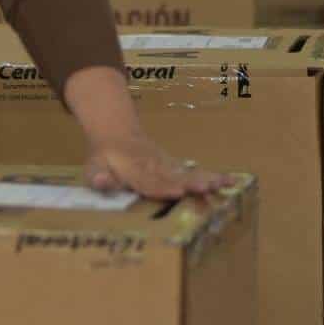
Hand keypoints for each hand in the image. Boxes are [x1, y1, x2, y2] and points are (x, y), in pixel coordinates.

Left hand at [84, 131, 227, 200]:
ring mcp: (167, 165)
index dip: (162, 186)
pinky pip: (194, 173)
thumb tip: (102, 182)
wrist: (117, 133)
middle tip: (208, 188)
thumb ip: (98, 177)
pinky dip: (212, 176)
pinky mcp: (175, 167)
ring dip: (206, 179)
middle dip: (191, 183)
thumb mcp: (93, 168)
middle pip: (174, 176)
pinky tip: (230, 181)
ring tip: (224, 184)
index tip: (178, 191)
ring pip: (188, 172)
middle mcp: (154, 166)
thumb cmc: (104, 159)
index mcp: (133, 169)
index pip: (148, 180)